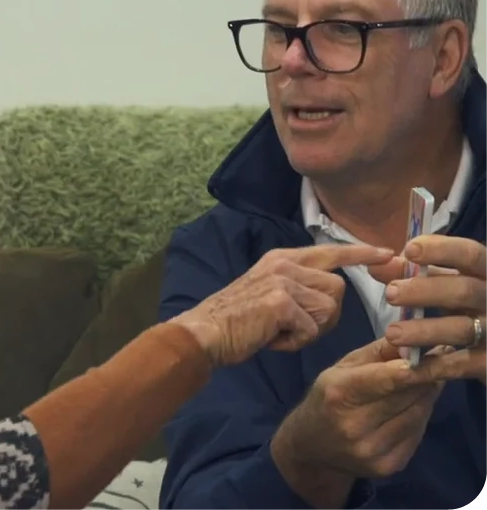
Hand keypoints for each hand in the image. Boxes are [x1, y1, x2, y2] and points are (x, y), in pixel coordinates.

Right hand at [171, 243, 394, 366]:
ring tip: (280, 332)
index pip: (330, 251)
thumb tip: (331, 295)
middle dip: (325, 316)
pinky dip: (295, 342)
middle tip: (296, 327)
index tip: (388, 253)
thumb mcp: (269, 289)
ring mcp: (283, 280)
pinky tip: (273, 339)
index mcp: (283, 258)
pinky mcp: (281, 301)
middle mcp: (285, 264)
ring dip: (309, 331)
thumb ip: (298, 285)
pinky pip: (310, 329)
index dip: (361, 253)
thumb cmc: (238, 319)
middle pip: (337, 289)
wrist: (206, 331)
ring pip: (327, 311)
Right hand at [271, 337, 448, 509]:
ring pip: (416, 416)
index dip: (409, 369)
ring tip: (430, 381)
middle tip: (440, 360)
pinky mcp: (389, 466)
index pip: (381, 380)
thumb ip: (375, 353)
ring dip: (427, 396)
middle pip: (405, 397)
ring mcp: (373, 449)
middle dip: (425, 377)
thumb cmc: (327, 398)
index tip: (432, 355)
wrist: (313, 448)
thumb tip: (410, 340)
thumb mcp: (341, 368)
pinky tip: (416, 406)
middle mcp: (355, 424)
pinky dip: (421, 416)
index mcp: (338, 393)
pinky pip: (417, 434)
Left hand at [371, 235, 486, 383]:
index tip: (410, 250)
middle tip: (391, 294)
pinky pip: (463, 364)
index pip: (471, 253)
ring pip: (463, 329)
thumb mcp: (443, 283)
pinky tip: (409, 364)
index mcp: (485, 272)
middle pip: (465, 291)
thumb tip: (375, 265)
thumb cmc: (463, 303)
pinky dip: (434, 365)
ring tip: (392, 333)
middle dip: (425, 291)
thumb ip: (412, 273)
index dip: (442, 250)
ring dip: (424, 330)